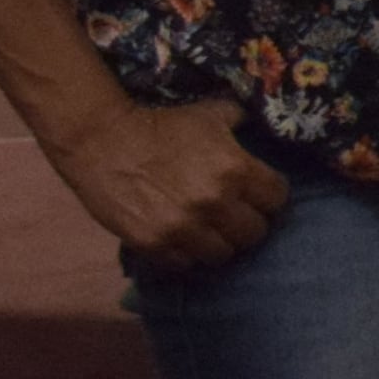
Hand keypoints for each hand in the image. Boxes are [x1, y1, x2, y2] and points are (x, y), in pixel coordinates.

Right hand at [55, 95, 287, 271]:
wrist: (102, 140)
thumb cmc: (161, 124)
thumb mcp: (211, 114)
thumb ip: (242, 124)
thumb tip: (263, 129)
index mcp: (235, 169)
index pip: (277, 199)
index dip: (269, 197)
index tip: (259, 196)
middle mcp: (214, 202)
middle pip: (254, 233)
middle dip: (248, 222)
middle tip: (235, 216)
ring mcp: (183, 227)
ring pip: (223, 254)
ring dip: (218, 242)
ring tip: (208, 230)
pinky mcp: (154, 244)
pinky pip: (186, 263)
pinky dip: (186, 253)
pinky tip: (181, 237)